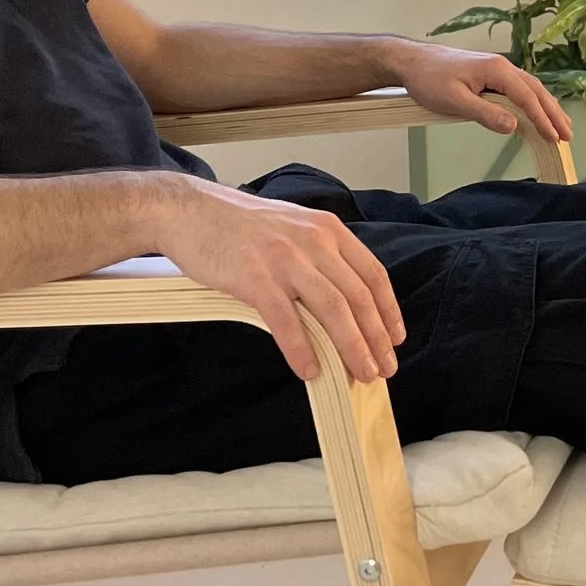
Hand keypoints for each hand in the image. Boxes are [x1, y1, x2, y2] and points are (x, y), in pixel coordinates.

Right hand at [150, 177, 404, 382]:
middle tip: (384, 368)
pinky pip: (287, 320)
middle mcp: (313, 241)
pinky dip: (302, 349)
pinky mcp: (255, 277)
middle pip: (358, 297)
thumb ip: (320, 256)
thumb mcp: (294, 227)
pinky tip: (311, 371)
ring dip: (351, 348)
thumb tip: (343, 303)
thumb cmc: (240, 226)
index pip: (372, 274)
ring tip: (360, 374)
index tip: (395, 338)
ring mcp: (285, 258)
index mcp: (328, 229)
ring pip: (332, 309)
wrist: (190, 210)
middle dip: (375, 338)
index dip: (388, 310)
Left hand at [388, 40, 572, 144]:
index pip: (526, 98)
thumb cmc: (429, 79)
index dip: (542, 119)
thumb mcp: (454, 100)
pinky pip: (520, 89)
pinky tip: (539, 111)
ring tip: (562, 126)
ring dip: (547, 107)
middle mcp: (503, 66)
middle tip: (568, 136)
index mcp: (497, 70)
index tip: (554, 137)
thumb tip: (513, 126)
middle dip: (553, 113)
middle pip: (536, 91)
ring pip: (531, 89)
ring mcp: (498, 69)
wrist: (413, 61)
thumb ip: (485, 114)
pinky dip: (534, 101)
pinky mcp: (492, 75)